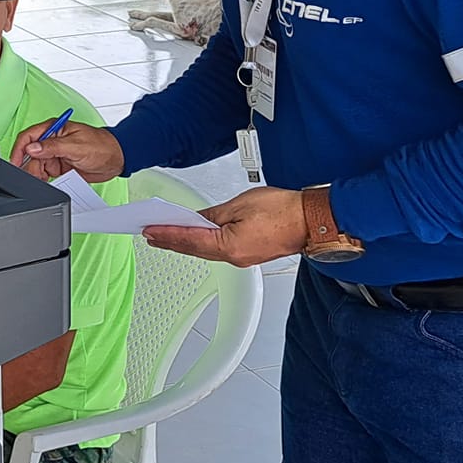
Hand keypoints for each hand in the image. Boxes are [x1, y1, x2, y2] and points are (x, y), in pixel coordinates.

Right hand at [11, 119, 123, 182]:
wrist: (117, 159)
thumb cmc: (102, 145)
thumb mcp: (76, 146)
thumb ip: (52, 147)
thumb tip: (32, 148)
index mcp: (54, 129)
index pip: (28, 137)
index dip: (19, 149)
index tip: (15, 162)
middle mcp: (52, 141)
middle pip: (30, 154)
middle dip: (29, 166)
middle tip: (35, 176)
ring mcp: (56, 154)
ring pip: (36, 165)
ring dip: (37, 174)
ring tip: (43, 180)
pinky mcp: (60, 166)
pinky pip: (45, 173)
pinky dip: (44, 179)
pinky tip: (48, 182)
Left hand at [143, 187, 306, 266]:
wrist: (312, 221)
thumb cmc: (284, 211)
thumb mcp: (240, 204)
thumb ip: (213, 213)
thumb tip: (195, 218)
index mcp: (229, 246)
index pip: (189, 240)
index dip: (167, 234)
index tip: (149, 231)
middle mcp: (234, 257)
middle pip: (194, 249)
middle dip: (171, 240)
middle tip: (150, 234)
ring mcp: (242, 258)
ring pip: (205, 251)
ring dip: (185, 243)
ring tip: (167, 235)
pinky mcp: (249, 254)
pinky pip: (218, 250)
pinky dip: (202, 243)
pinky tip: (195, 236)